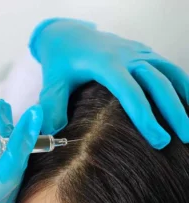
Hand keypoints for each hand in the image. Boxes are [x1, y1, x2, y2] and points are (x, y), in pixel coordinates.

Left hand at [30, 18, 188, 148]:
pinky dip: (180, 82)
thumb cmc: (60, 61)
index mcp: (105, 63)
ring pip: (168, 71)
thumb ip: (52, 108)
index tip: (159, 142)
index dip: (146, 118)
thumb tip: (54, 136)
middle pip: (158, 82)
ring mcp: (136, 50)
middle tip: (185, 139)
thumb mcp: (51, 83)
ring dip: (183, 96)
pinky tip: (185, 100)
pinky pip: (166, 66)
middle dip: (174, 111)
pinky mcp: (140, 51)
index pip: (131, 93)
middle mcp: (126, 55)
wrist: (66, 34)